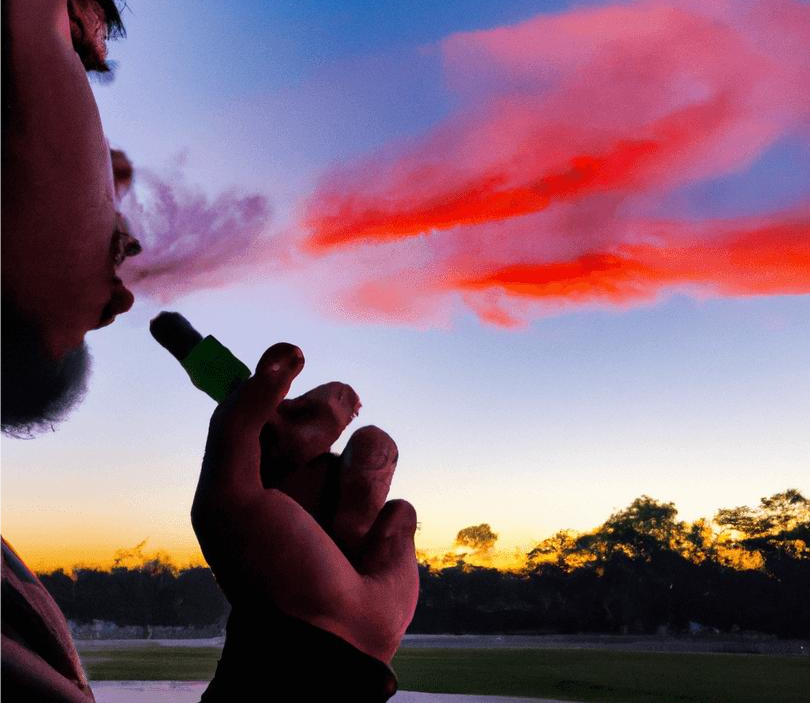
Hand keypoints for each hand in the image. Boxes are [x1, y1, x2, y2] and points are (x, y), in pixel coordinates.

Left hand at [191, 342, 418, 662]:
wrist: (322, 637)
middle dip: (324, 421)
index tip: (292, 354)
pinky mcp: (389, 519)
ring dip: (354, 491)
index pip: (274, 395)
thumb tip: (278, 357)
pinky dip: (381, 527)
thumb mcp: (227, 496)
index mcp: (261, 463)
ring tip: (339, 536)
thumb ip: (240, 421)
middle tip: (307, 449)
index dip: (279, 372)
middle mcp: (306, 471)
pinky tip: (365, 557)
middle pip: (335, 400)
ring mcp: (351, 493)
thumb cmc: (266, 569)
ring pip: (374, 445)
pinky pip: (398, 495)